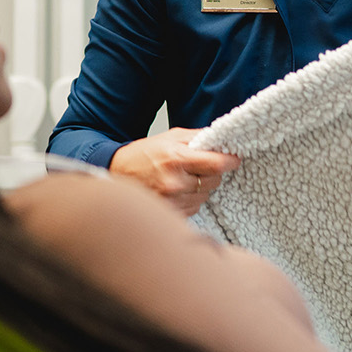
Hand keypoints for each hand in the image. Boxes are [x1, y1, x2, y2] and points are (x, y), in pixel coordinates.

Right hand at [108, 127, 239, 216]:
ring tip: (183, 179)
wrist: (116, 173)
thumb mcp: (171, 137)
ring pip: (205, 196)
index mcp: (176, 159)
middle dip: (212, 173)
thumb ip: (198, 137)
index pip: (216, 164)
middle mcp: (174, 183)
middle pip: (214, 181)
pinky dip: (191, 199)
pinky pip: (194, 208)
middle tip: (199, 167)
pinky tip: (177, 191)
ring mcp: (171, 201)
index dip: (230, 161)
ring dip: (201, 188)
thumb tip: (223, 138)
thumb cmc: (143, 154)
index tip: (234, 158)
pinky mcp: (169, 214)